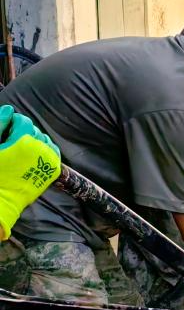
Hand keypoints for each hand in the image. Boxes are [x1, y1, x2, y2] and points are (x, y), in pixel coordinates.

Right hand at [0, 105, 60, 239]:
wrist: (3, 198)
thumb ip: (0, 125)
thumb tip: (9, 110)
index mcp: (24, 141)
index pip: (22, 120)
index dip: (11, 124)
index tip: (5, 132)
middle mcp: (41, 149)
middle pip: (34, 130)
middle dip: (23, 133)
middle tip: (11, 143)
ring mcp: (49, 160)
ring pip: (44, 140)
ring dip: (34, 141)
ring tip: (21, 151)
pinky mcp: (53, 170)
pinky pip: (52, 152)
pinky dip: (44, 150)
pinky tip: (33, 155)